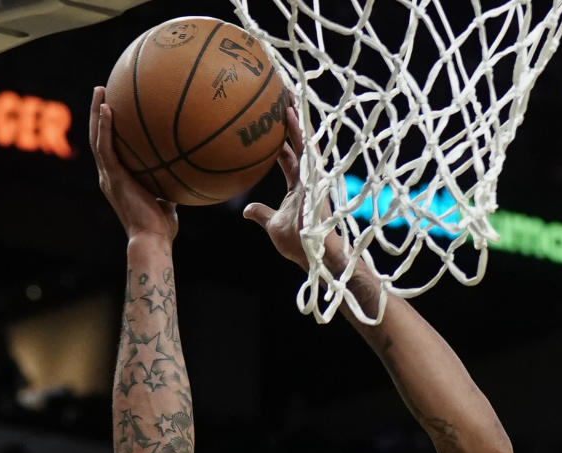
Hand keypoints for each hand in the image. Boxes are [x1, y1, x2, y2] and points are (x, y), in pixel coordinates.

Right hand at [89, 87, 177, 243]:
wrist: (152, 240)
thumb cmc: (161, 228)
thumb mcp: (166, 200)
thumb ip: (167, 184)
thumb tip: (182, 171)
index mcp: (118, 181)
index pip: (109, 150)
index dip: (108, 130)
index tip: (113, 110)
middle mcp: (108, 177)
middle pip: (98, 139)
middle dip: (98, 114)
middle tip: (102, 92)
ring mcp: (108, 177)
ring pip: (96, 139)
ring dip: (96, 113)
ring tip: (100, 91)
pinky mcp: (113, 178)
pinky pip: (105, 147)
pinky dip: (104, 127)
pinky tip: (106, 108)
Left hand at [243, 106, 340, 271]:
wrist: (313, 254)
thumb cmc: (297, 243)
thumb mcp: (273, 225)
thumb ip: (261, 214)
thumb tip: (246, 209)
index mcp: (297, 183)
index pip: (285, 154)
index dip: (276, 137)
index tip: (267, 120)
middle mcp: (306, 174)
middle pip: (296, 139)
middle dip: (288, 117)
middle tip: (278, 92)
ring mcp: (311, 173)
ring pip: (302, 137)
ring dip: (294, 114)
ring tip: (285, 90)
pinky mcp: (315, 175)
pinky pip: (305, 148)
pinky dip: (297, 130)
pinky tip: (290, 112)